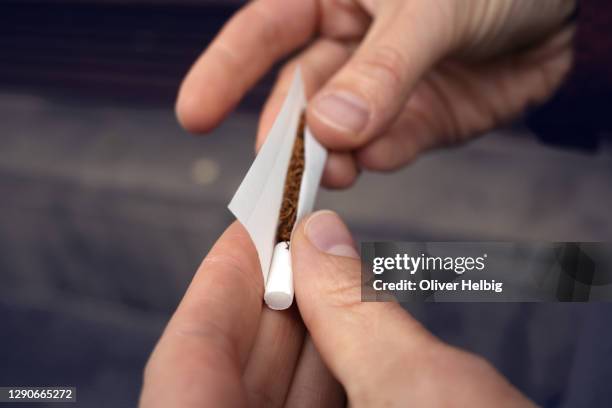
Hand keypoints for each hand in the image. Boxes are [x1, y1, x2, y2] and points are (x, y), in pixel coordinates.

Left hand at [140, 211, 533, 406]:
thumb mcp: (422, 393)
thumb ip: (355, 309)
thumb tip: (318, 236)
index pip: (186, 366)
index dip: (216, 286)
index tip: (250, 226)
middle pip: (228, 382)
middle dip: (268, 302)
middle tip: (299, 239)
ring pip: (271, 406)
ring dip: (303, 335)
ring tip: (330, 271)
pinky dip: (331, 377)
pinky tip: (354, 331)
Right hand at [176, 0, 575, 187]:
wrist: (570, 9)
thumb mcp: (434, 7)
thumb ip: (383, 69)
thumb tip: (329, 128)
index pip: (266, 31)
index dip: (225, 70)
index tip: (195, 114)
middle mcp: (352, 44)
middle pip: (299, 95)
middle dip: (285, 136)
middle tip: (275, 175)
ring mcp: (384, 89)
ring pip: (339, 131)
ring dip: (330, 157)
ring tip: (329, 174)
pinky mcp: (418, 122)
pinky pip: (387, 147)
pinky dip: (378, 159)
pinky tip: (374, 160)